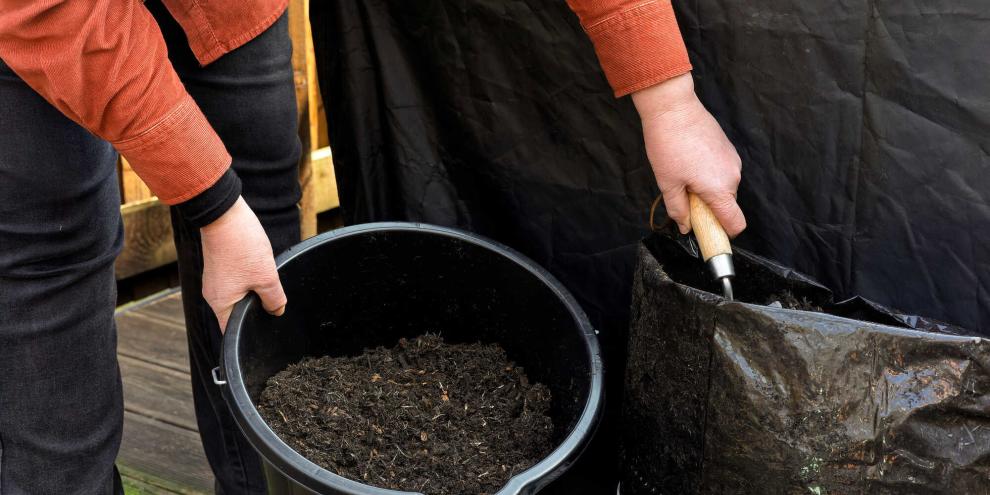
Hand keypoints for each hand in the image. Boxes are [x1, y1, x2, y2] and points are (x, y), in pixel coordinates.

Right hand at [200, 196, 286, 331]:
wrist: (224, 214)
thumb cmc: (241, 246)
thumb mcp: (266, 277)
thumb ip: (274, 299)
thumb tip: (277, 312)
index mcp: (221, 304)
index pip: (234, 331)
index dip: (250, 332)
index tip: (266, 326)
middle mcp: (213, 296)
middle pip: (237, 313)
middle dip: (256, 309)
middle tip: (272, 299)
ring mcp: (215, 281)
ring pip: (239, 296)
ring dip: (254, 291)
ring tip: (264, 279)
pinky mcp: (219, 268)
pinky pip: (235, 282)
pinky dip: (248, 279)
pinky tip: (257, 268)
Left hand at [632, 73, 745, 236]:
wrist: (673, 108)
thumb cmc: (668, 146)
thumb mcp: (668, 184)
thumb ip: (679, 209)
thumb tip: (685, 226)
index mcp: (720, 189)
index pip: (736, 223)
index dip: (724, 233)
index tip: (708, 233)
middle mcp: (733, 176)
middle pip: (727, 205)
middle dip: (708, 207)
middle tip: (684, 194)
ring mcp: (733, 160)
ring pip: (723, 187)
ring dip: (707, 189)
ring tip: (684, 173)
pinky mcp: (728, 148)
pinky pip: (722, 171)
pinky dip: (709, 174)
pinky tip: (690, 161)